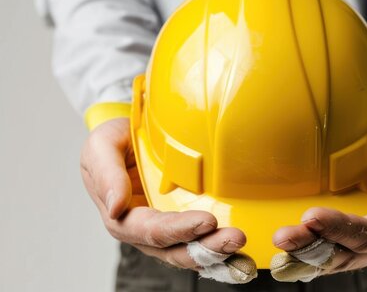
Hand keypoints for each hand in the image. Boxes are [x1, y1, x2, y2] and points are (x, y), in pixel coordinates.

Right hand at [80, 118, 255, 282]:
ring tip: (241, 243)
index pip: (151, 230)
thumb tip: (116, 206)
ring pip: (190, 251)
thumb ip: (107, 175)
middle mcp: (144, 230)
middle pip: (175, 249)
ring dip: (217, 252)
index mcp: (122, 216)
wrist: (125, 137)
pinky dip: (218, 249)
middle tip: (235, 238)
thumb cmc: (112, 143)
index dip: (179, 229)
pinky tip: (239, 249)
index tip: (207, 221)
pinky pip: (199, 242)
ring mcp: (166, 230)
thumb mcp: (101, 148)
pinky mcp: (182, 222)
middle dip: (206, 248)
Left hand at [270, 120, 366, 281]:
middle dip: (312, 247)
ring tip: (278, 244)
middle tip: (283, 237)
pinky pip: (324, 252)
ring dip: (303, 254)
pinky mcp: (345, 237)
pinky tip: (281, 251)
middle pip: (346, 252)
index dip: (341, 229)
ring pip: (332, 257)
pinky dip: (303, 254)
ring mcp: (362, 243)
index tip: (311, 216)